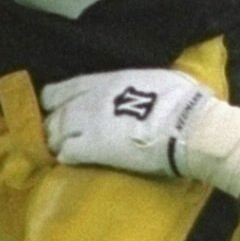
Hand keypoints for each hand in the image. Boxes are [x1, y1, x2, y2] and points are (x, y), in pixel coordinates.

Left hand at [40, 68, 239, 192]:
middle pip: (52, 115)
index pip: (59, 90)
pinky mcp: (91, 149)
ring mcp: (86, 124)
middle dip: (54, 125)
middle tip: (61, 136)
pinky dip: (67, 157)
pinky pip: (65, 153)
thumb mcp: (154, 79)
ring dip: (58, 143)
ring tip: (66, 152)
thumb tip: (142, 86)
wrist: (188, 127)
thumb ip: (134, 84)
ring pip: (53, 134)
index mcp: (102, 80)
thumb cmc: (181, 99)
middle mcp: (87, 99)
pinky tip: (74, 161)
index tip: (59, 110)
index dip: (56, 102)